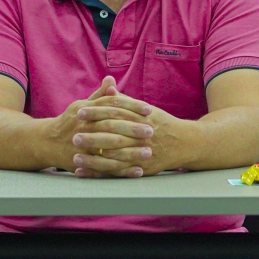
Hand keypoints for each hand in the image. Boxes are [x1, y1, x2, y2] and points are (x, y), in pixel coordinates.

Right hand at [46, 77, 151, 177]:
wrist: (46, 142)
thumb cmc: (70, 122)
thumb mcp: (81, 106)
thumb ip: (99, 96)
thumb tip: (111, 80)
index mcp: (85, 109)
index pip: (111, 105)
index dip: (130, 106)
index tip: (148, 109)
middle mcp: (83, 126)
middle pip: (111, 126)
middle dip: (132, 129)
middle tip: (151, 130)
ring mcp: (82, 145)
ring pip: (108, 148)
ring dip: (130, 152)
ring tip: (148, 153)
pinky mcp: (83, 162)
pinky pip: (105, 168)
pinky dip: (122, 171)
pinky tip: (137, 171)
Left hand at [71, 83, 185, 177]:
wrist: (184, 142)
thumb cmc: (160, 123)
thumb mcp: (145, 109)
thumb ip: (124, 100)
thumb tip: (108, 86)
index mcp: (140, 117)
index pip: (116, 112)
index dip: (97, 111)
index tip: (80, 111)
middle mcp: (141, 134)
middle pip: (114, 134)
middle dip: (92, 135)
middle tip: (74, 135)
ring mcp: (141, 152)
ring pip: (115, 156)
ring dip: (94, 158)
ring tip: (75, 156)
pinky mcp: (141, 167)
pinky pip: (117, 171)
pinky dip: (100, 172)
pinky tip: (85, 171)